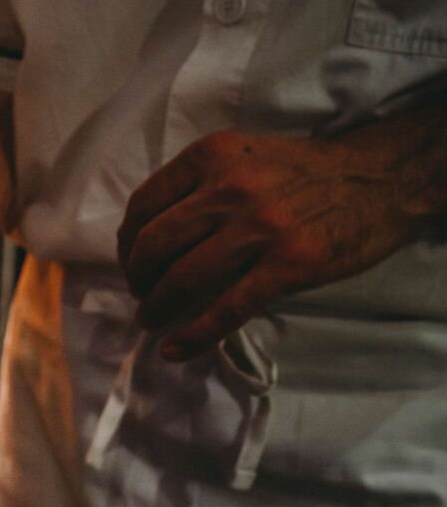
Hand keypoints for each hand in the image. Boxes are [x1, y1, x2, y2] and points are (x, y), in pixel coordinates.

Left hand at [117, 127, 429, 359]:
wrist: (379, 178)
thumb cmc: (303, 173)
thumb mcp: (242, 159)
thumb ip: (197, 187)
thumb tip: (145, 239)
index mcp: (211, 156)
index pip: (143, 207)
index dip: (127, 245)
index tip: (132, 264)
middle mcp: (229, 187)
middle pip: (154, 246)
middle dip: (138, 279)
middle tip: (144, 295)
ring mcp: (260, 226)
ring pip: (183, 279)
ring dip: (157, 308)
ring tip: (153, 320)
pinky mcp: (290, 263)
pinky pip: (227, 309)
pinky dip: (194, 335)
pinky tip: (177, 349)